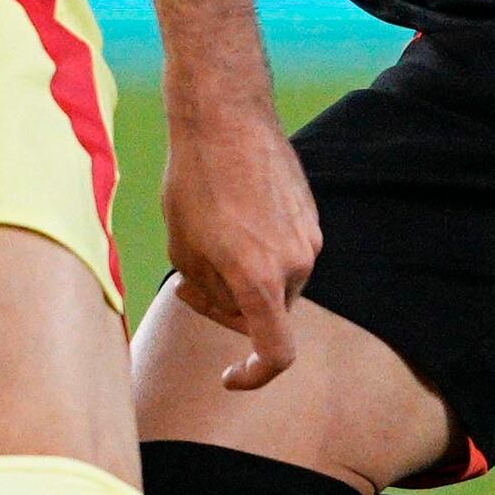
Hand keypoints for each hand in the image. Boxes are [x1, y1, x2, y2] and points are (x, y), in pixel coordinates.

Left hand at [160, 91, 321, 391]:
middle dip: (229, 308)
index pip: (276, 353)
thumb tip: (225, 303)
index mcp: (260, 279)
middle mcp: (295, 264)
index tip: (232, 376)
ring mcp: (309, 238)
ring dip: (244, 277)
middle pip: (266, 314)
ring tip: (206, 241)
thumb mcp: (183, 249)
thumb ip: (208, 292)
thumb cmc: (195, 181)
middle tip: (190, 285)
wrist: (226, 118)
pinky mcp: (311, 216)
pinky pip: (285, 253)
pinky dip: (259, 251)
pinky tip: (230, 218)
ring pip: (276, 283)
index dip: (255, 376)